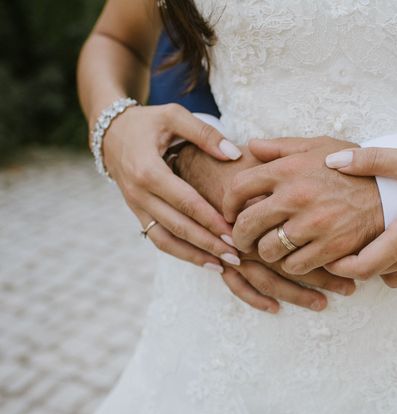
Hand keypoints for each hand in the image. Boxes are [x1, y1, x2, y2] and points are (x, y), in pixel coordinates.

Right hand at [103, 103, 242, 268]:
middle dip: (207, 244)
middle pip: (177, 226)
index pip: (185, 201)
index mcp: (148, 170)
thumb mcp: (174, 115)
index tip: (234, 232)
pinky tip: (205, 261)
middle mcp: (139, 193)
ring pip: (165, 240)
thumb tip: (234, 155)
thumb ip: (205, 133)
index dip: (210, 219)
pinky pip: (158, 239)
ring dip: (194, 256)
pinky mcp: (138, 214)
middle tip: (236, 256)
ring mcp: (136, 207)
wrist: (110, 133)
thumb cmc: (148, 122)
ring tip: (223, 265)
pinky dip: (181, 253)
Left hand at [222, 137, 384, 275]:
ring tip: (273, 248)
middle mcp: (296, 196)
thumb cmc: (352, 170)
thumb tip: (250, 146)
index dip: (227, 204)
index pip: (239, 188)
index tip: (229, 214)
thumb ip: (282, 147)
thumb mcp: (320, 147)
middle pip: (247, 224)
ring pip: (268, 250)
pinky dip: (292, 264)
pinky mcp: (329, 248)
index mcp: (289, 169)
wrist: (391, 194)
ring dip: (267, 252)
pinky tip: (297, 256)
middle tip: (244, 240)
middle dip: (240, 236)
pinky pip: (294, 266)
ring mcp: (313, 225)